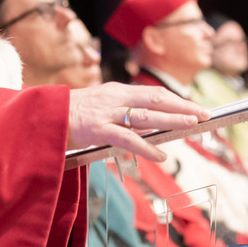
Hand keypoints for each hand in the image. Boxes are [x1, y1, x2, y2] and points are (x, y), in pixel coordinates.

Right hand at [67, 83, 207, 161]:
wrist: (42, 115)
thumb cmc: (71, 114)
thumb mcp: (100, 106)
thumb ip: (123, 114)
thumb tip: (150, 126)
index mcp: (118, 91)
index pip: (154, 93)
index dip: (178, 100)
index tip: (197, 107)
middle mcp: (115, 98)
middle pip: (155, 99)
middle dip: (182, 106)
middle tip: (205, 114)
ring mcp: (106, 113)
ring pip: (145, 115)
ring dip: (171, 119)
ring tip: (191, 125)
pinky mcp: (97, 129)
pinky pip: (126, 138)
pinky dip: (145, 146)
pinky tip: (160, 155)